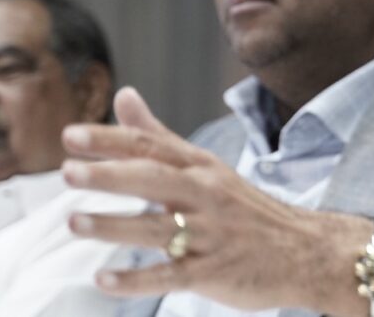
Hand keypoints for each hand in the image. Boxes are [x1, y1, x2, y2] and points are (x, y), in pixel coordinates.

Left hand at [62, 87, 371, 315]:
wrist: (306, 250)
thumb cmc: (245, 209)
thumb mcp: (206, 167)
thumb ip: (158, 136)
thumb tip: (124, 94)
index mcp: (201, 168)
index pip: (152, 147)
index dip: (110, 141)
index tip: (71, 136)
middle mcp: (206, 196)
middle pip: (155, 180)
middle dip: (111, 175)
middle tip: (67, 172)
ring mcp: (211, 235)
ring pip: (159, 228)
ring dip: (115, 225)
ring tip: (75, 221)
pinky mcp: (214, 272)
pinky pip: (171, 276)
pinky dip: (136, 279)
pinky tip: (103, 279)